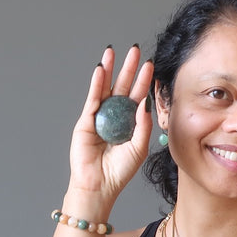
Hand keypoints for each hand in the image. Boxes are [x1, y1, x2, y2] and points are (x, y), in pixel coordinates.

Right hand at [67, 45, 153, 212]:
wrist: (99, 185)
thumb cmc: (119, 172)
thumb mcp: (139, 148)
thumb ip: (143, 125)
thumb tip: (145, 103)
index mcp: (129, 123)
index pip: (137, 97)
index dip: (143, 81)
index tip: (150, 65)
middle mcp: (114, 117)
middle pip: (122, 87)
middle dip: (128, 69)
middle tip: (135, 51)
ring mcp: (99, 117)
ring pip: (105, 88)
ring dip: (110, 70)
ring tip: (114, 51)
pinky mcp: (86, 120)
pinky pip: (92, 98)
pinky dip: (96, 84)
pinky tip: (101, 70)